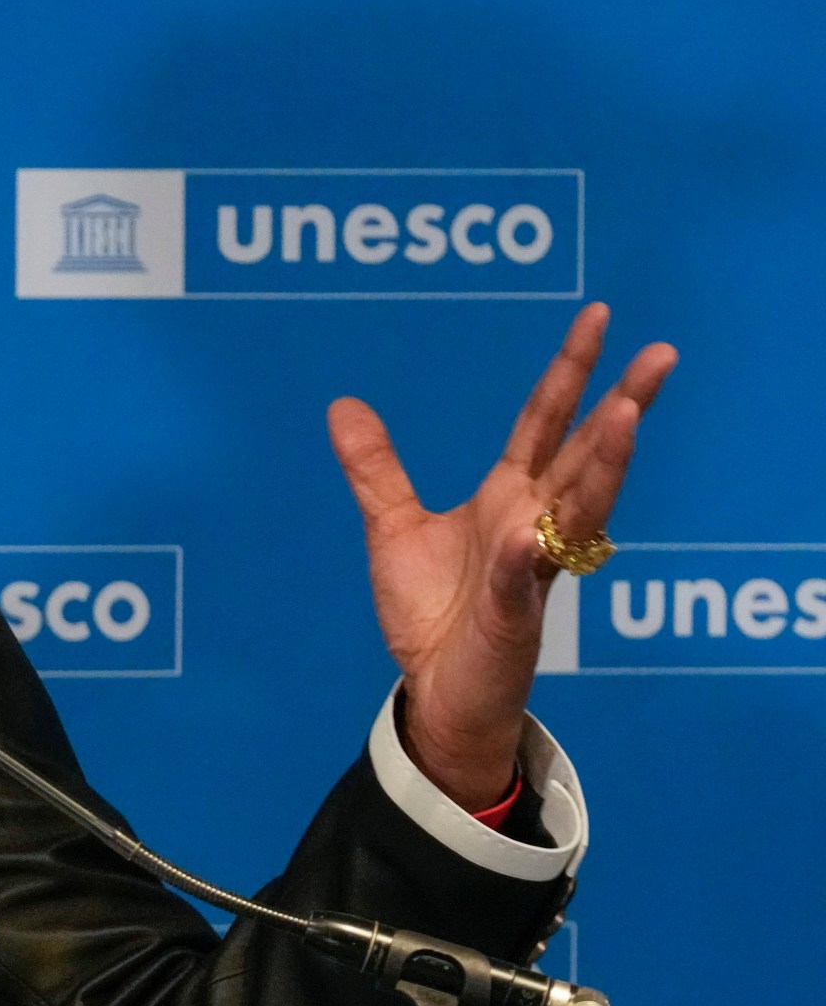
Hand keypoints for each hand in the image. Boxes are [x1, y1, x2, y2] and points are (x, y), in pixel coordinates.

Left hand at [327, 304, 675, 809]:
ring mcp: (531, 569)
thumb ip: (376, 468)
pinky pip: (522, 579)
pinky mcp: (513, 616)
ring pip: (579, 510)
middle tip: (662, 353)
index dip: (571, 370)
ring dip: (604, 465)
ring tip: (626, 416)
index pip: (546, 420)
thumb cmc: (434, 611)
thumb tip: (342, 404)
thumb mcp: (393, 527)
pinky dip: (524, 555)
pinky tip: (527, 534)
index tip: (598, 316)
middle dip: (624, 404)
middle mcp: (534, 524)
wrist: (435, 689)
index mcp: (510, 497)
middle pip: (586, 453)